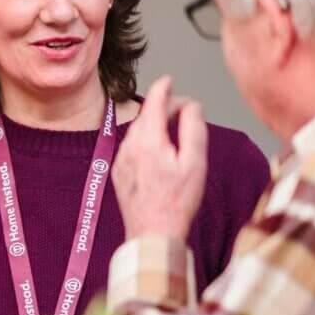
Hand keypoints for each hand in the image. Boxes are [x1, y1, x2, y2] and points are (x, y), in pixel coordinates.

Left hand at [112, 75, 206, 242]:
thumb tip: (191, 106)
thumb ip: (193, 127)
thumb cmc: (176, 202)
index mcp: (148, 140)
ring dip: (155, 126)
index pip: (153, 101)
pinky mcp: (119, 173)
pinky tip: (160, 156)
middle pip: (146, 115)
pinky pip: (132, 147)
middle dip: (164, 109)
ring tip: (176, 137)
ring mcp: (121, 160)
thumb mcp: (195, 162)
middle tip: (186, 114)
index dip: (163, 87)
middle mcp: (129, 146)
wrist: (153, 234)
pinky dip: (146, 142)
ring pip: (139, 131)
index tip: (169, 80)